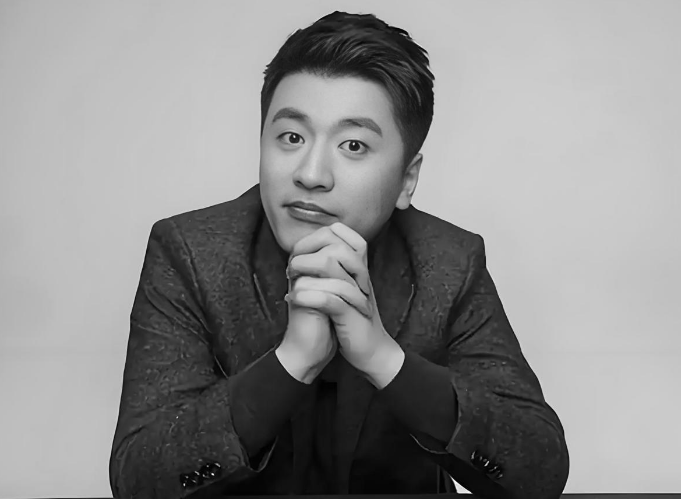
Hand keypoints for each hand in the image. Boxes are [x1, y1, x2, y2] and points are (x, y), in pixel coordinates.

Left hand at [286, 223, 402, 383]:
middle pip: (334, 244)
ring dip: (302, 269)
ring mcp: (355, 293)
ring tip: (290, 280)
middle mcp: (359, 276)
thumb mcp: (343, 290)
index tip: (299, 251)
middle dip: (306, 251)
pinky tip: (292, 298)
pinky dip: (305, 296)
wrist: (371, 352)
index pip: (342, 234)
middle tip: (291, 267)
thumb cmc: (353, 320)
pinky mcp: (349, 314)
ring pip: (328, 265)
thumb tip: (303, 253)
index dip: (317, 236)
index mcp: (357, 268)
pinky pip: (326, 297)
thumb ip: (331, 270)